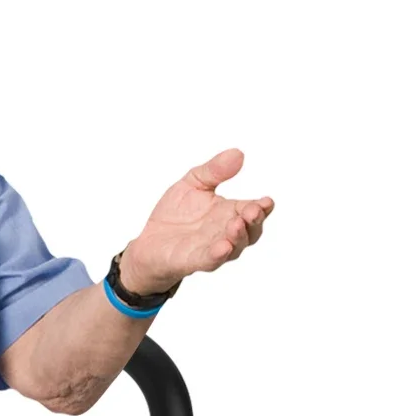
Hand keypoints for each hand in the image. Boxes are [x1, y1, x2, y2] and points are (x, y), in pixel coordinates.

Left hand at [121, 148, 274, 294]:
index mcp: (229, 212)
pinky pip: (209, 261)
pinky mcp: (193, 261)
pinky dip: (217, 255)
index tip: (266, 201)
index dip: (262, 207)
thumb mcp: (193, 183)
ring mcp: (211, 249)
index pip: (253, 210)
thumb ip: (214, 171)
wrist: (148, 241)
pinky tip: (223, 248)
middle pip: (250, 232)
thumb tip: (237, 154)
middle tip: (252, 211)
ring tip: (236, 224)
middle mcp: (225, 232)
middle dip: (254, 222)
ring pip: (234, 248)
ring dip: (238, 238)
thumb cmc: (175, 214)